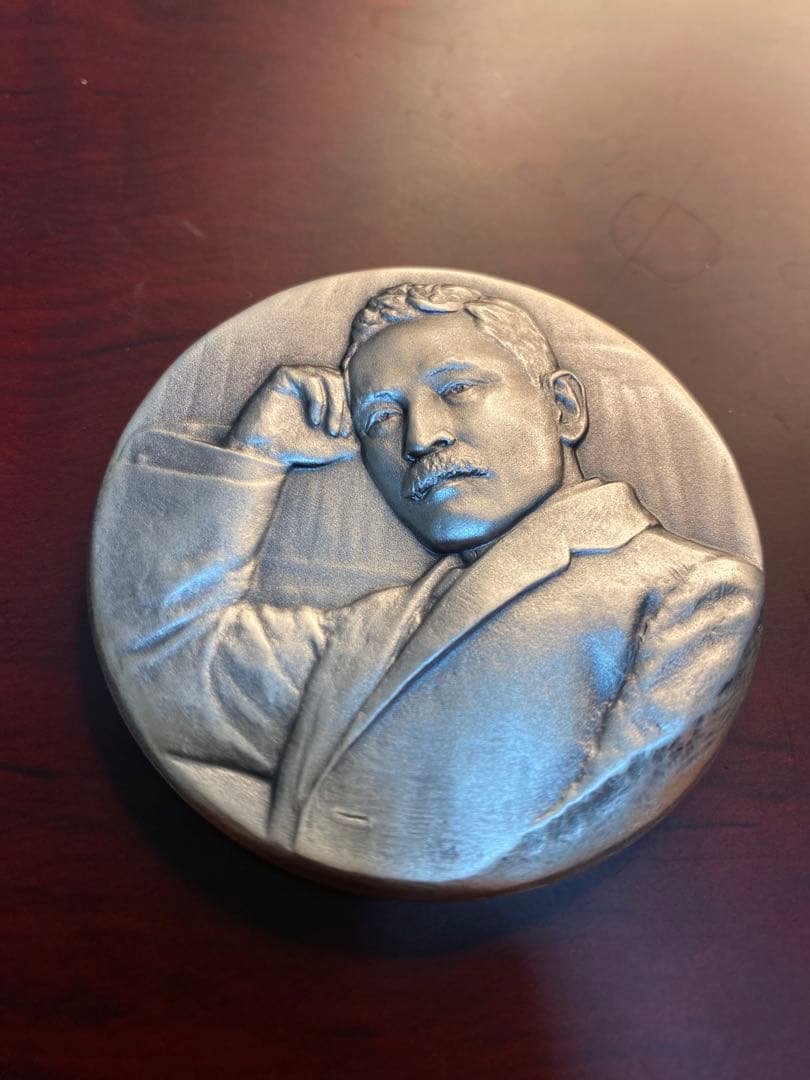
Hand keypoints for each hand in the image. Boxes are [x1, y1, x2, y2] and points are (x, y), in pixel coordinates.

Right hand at [228, 364, 358, 466]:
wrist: (267, 454)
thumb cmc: (299, 448)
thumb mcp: (337, 445)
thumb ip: (358, 436)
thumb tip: (379, 429)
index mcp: (324, 393)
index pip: (348, 388)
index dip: (352, 409)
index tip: (347, 433)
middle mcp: (312, 381)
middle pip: (342, 380)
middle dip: (345, 408)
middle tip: (339, 432)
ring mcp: (298, 376)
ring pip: (329, 377)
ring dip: (334, 406)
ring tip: (329, 429)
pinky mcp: (284, 376)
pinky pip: (310, 378)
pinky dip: (318, 400)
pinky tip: (314, 421)